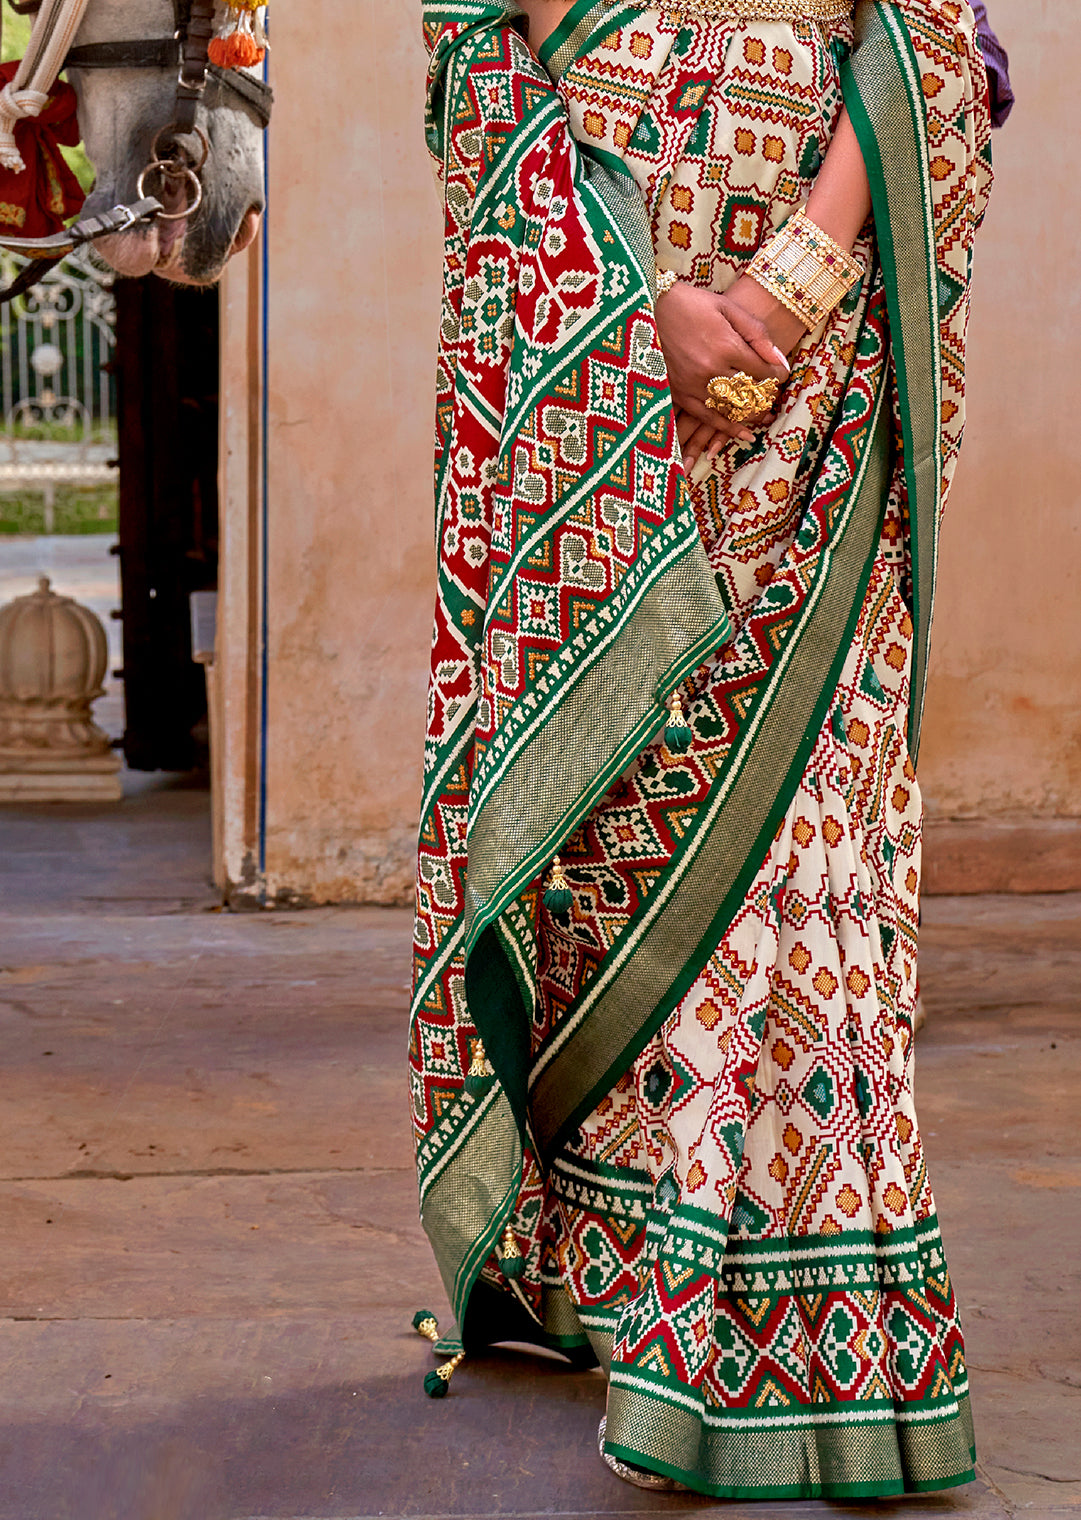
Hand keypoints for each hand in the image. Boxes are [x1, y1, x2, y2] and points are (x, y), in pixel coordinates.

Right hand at [656, 277, 804, 471]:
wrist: (649, 308)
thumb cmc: (691, 303)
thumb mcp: (728, 308)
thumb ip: (757, 334)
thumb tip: (781, 361)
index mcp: (726, 346)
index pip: (763, 371)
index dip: (777, 375)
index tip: (781, 374)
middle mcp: (711, 370)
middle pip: (749, 393)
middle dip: (765, 395)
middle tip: (772, 393)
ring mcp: (694, 385)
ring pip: (732, 409)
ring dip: (751, 413)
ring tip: (764, 413)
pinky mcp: (680, 393)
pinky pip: (707, 417)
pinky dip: (727, 427)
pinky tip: (743, 433)